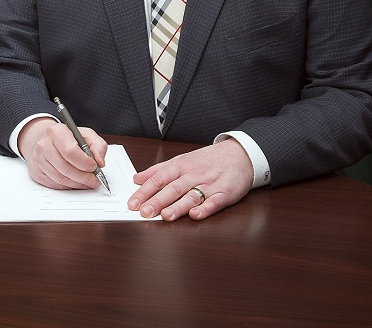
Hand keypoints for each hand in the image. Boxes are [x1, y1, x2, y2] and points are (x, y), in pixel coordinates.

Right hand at [18, 117, 107, 189]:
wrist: (47, 140)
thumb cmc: (68, 138)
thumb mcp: (86, 135)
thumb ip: (98, 146)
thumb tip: (100, 162)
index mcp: (56, 132)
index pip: (70, 151)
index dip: (84, 162)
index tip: (94, 167)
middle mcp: (43, 145)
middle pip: (66, 168)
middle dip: (84, 177)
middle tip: (94, 180)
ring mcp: (38, 160)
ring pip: (60, 179)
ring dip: (77, 184)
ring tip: (87, 182)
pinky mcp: (36, 172)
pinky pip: (55, 184)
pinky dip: (68, 186)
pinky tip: (75, 182)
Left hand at [129, 138, 252, 219]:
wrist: (239, 154)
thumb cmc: (207, 160)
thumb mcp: (181, 160)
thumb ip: (158, 170)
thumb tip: (136, 179)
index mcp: (180, 166)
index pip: (158, 179)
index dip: (144, 192)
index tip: (132, 203)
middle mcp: (193, 175)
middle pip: (172, 188)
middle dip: (157, 201)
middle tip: (144, 212)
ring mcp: (209, 184)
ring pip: (191, 196)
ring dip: (178, 206)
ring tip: (166, 216)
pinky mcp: (225, 193)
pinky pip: (215, 201)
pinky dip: (205, 208)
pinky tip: (195, 215)